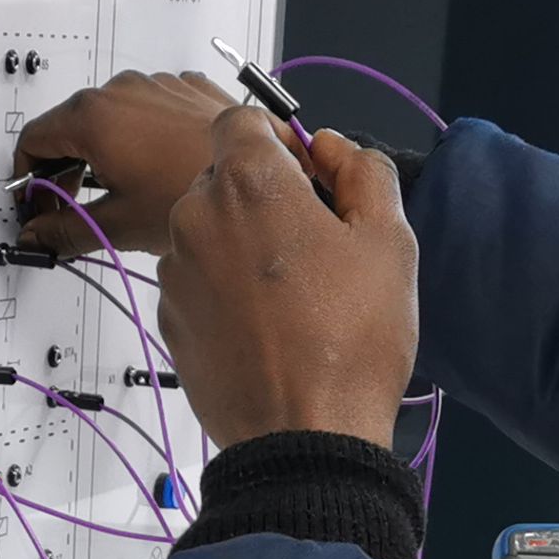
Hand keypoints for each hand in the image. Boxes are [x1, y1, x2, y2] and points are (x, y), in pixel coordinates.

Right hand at [11, 70, 245, 258]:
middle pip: (69, 126)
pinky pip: (147, 110)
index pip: (32, 139)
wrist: (260, 178)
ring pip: (110, 118)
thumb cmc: (193, 192)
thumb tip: (38, 236)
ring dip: (104, 153)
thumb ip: (63, 230)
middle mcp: (121, 89)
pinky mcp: (186, 89)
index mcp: (92, 116)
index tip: (36, 205)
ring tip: (123, 193)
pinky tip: (157, 171)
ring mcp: (156, 84)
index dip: (27, 179)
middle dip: (64, 169)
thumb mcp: (118, 223)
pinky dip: (141, 137)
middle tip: (71, 209)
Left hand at [158, 109, 416, 449]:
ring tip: (294, 296)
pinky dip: (225, 290)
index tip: (308, 177)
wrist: (304, 437)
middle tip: (315, 245)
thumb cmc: (351, 340)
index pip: (241, 120)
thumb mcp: (389, 239)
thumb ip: (362, 170)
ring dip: (243, 246)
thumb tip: (331, 148)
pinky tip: (268, 326)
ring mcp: (176, 271)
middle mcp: (196, 217)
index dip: (278, 141)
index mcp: (247, 182)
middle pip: (222, 178)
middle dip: (264, 197)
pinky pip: (198, 281)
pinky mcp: (169, 318)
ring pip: (209, 231)